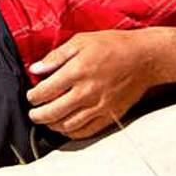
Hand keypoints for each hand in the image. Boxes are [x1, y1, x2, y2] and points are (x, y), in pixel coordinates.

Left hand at [26, 28, 168, 139]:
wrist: (144, 58)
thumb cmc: (111, 45)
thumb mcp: (80, 42)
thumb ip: (55, 57)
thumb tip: (35, 69)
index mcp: (76, 72)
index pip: (45, 91)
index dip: (33, 97)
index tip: (30, 96)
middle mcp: (86, 92)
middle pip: (53, 112)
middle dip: (38, 115)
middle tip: (33, 113)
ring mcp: (100, 106)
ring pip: (69, 125)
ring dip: (53, 125)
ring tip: (47, 121)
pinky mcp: (111, 115)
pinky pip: (88, 131)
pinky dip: (73, 133)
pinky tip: (66, 127)